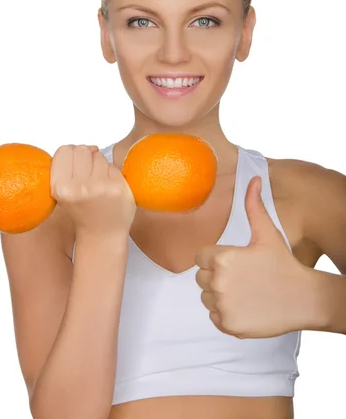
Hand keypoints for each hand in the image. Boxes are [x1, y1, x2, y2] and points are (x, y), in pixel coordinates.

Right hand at [50, 145, 136, 237]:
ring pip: (98, 156)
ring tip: (98, 185)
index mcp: (60, 188)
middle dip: (86, 159)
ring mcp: (99, 187)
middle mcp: (78, 187)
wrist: (102, 234)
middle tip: (88, 177)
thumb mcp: (63, 191)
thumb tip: (92, 147)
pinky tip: (109, 189)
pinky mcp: (117, 187)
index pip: (64, 151)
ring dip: (99, 166)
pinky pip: (113, 166)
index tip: (75, 167)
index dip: (70, 155)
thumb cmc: (82, 209)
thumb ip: (67, 166)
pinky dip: (112, 174)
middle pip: (82, 150)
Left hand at [195, 176, 310, 337]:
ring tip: (245, 290)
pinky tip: (245, 305)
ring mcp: (222, 306)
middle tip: (242, 276)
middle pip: (201, 278)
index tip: (235, 261)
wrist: (303, 298)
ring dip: (220, 295)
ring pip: (206, 298)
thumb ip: (253, 205)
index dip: (216, 258)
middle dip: (217, 276)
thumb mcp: (266, 232)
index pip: (200, 257)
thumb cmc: (283, 263)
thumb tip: (254, 178)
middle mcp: (217, 282)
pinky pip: (214, 316)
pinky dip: (226, 313)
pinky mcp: (228, 325)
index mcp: (221, 258)